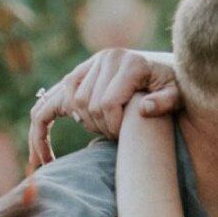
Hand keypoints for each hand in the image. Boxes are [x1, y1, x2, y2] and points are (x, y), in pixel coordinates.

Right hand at [28, 50, 182, 167]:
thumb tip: (145, 109)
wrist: (163, 70)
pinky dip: (40, 128)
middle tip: (116, 137)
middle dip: (99, 127)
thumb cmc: (173, 86)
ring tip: (101, 132)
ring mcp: (89, 66)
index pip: (107, 102)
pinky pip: (48, 102)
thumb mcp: (178, 94)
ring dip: (81, 123)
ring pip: (68, 101)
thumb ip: (166, 102)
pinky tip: (39, 158)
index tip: (125, 138)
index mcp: (128, 62)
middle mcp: (105, 59)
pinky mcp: (78, 76)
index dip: (113, 127)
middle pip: (86, 103)